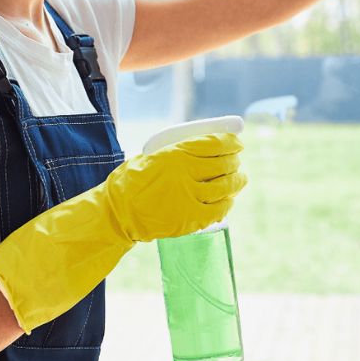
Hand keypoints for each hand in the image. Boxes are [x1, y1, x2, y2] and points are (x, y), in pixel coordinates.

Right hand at [105, 131, 248, 241]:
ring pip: (225, 186)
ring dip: (237, 181)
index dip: (231, 142)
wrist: (118, 213)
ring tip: (241, 178)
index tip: (237, 143)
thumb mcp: (151, 156)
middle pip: (223, 164)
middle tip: (237, 161)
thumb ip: (176, 152)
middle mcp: (186, 173)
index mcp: (176, 154)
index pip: (215, 143)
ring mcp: (190, 196)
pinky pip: (219, 209)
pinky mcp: (191, 218)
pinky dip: (227, 203)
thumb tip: (205, 148)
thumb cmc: (130, 182)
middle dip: (234, 161)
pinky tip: (229, 200)